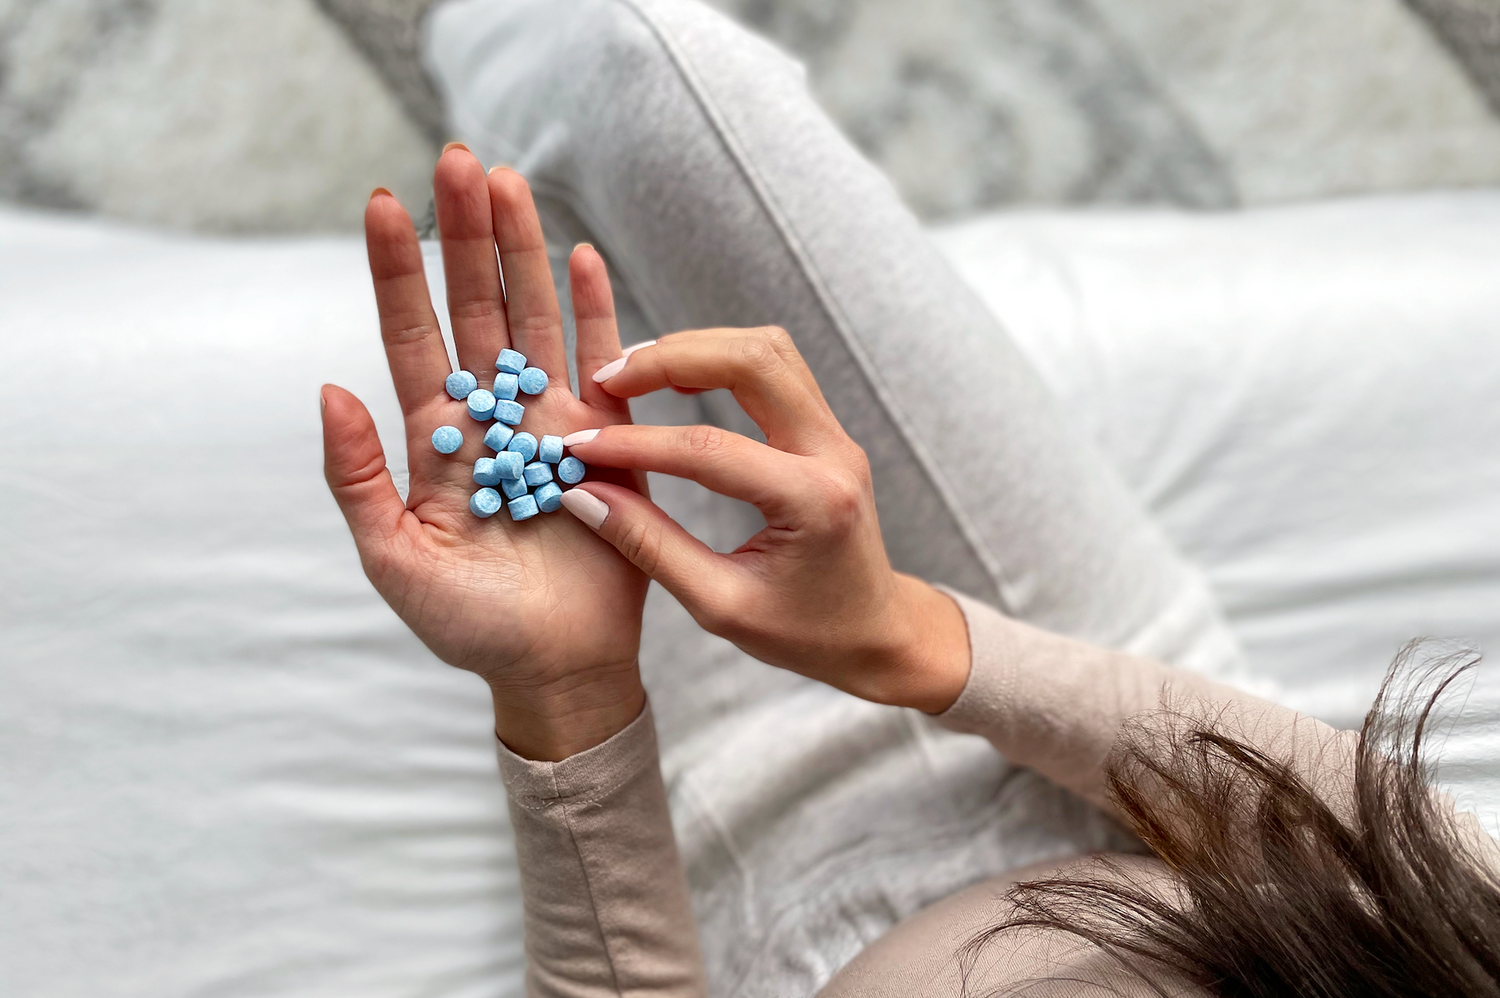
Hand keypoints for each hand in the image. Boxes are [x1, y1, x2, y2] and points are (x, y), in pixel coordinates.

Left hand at [321, 148, 648, 758]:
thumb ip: (356, 479)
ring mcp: (553, 423)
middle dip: (466, 235)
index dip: (398, 273)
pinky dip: (595, 312)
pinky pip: (603, 366)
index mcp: (437, 438)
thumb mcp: (394, 560)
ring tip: (508, 182)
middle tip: (457, 160)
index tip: (383, 204)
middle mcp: (494, 416)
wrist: (558, 669)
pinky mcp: (610, 440)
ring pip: (535, 321)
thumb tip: (328, 390)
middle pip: (476, 309)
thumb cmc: (469, 627)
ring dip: (523, 253)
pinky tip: (580, 257)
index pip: (412, 337)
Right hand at [555, 326, 971, 712]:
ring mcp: (836, 436)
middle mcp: (833, 454)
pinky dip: (722, 360)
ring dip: (698, 348)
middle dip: (672, 358)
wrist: (876, 634)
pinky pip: (776, 368)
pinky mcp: (826, 431)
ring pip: (768, 350)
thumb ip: (650, 547)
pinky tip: (680, 382)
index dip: (636, 443)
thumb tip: (585, 496)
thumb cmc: (805, 634)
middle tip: (608, 381)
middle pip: (753, 360)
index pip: (709, 451)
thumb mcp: (720, 606)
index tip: (580, 446)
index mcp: (812, 502)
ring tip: (636, 374)